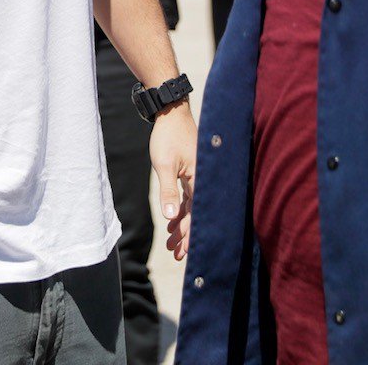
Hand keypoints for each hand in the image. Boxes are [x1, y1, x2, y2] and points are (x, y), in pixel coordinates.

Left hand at [149, 103, 196, 260]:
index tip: (185, 252)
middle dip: (186, 235)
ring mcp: (198, 176)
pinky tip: (171, 222)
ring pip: (192, 208)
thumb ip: (168, 191)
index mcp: (200, 179)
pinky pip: (189, 197)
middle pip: (197, 214)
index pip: (198, 214)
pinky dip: (180, 210)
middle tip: (176, 254)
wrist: (170, 113)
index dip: (191, 234)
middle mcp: (203, 179)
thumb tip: (170, 218)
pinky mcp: (192, 172)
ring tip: (171, 244)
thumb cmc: (167, 137)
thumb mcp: (164, 164)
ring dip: (181, 225)